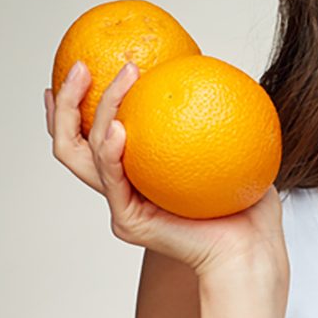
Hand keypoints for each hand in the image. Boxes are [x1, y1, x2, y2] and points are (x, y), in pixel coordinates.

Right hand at [45, 60, 287, 278]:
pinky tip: (119, 128)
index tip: (81, 69)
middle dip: (65, 103)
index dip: (76, 105)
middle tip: (79, 67)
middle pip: (71, 143)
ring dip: (93, 112)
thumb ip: (212, 114)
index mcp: (138, 173)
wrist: (253, 249)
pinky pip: (113, 181)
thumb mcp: (232, 146)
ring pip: (83, 154)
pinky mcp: (130, 222)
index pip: (94, 134)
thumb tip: (209, 69)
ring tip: (110, 78)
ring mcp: (122, 206)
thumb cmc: (248, 203)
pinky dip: (110, 152)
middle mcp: (122, 188)